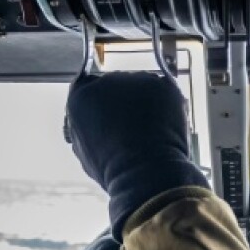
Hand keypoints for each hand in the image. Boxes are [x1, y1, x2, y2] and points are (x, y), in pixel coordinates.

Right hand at [65, 72, 208, 238]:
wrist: (143, 171)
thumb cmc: (112, 168)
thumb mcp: (85, 148)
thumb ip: (86, 125)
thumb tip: (93, 120)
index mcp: (81, 94)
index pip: (91, 89)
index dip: (104, 106)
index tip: (112, 121)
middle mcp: (105, 79)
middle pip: (118, 86)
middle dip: (127, 105)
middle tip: (134, 133)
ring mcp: (136, 78)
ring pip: (143, 88)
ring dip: (147, 104)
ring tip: (150, 134)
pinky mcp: (163, 83)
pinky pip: (165, 91)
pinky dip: (168, 106)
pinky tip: (164, 127)